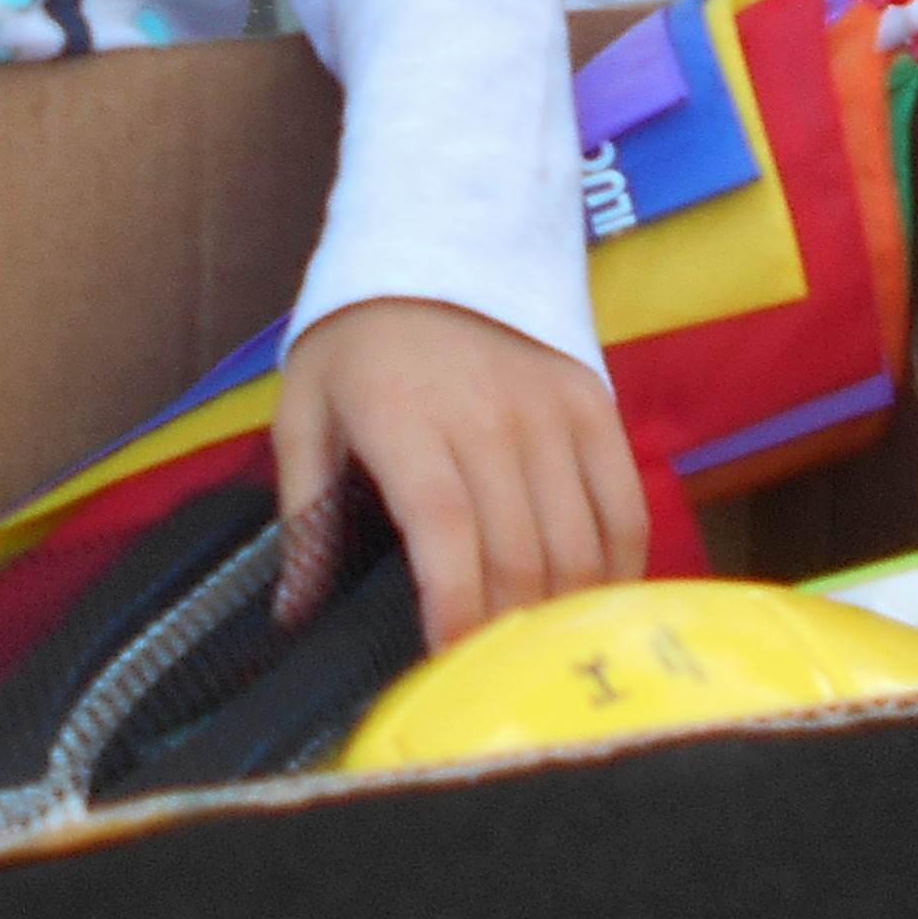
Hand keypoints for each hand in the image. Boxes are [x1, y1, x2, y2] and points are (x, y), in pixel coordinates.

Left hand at [274, 295, 655, 655]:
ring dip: (561, 614)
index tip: (445, 671)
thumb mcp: (303, 407)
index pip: (446, 533)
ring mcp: (551, 411)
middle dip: (504, 636)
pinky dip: (618, 569)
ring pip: (578, 542)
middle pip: (518, 554)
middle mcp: (489, 416)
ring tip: (534, 660)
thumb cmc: (356, 338)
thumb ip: (304, 512)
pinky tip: (591, 609)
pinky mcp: (595, 405)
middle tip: (488, 685)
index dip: (454, 611)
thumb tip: (293, 613)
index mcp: (407, 419)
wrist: (437, 234)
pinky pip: (624, 506)